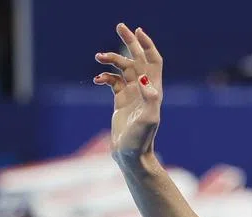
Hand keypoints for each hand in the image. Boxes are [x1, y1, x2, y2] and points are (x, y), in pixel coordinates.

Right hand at [94, 24, 163, 161]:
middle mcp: (144, 89)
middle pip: (138, 59)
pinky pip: (113, 81)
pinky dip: (105, 76)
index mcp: (153, 90)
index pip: (153, 61)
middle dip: (129, 42)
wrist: (130, 154)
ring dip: (112, 59)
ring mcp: (132, 94)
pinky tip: (97, 80)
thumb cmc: (141, 139)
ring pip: (123, 68)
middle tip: (119, 26)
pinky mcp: (120, 101)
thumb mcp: (148, 119)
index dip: (147, 45)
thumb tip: (144, 79)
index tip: (137, 31)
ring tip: (99, 58)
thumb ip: (149, 99)